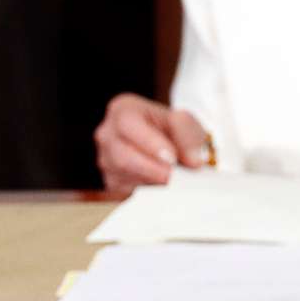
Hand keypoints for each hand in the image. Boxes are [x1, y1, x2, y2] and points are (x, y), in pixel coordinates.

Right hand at [94, 94, 211, 192]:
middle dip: (151, 169)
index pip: (128, 124)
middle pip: (121, 155)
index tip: (171, 158)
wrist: (167, 142)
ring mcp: (106, 159)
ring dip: (151, 180)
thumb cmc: (171, 129)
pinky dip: (147, 190)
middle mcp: (108, 134)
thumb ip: (189, 135)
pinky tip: (161, 183)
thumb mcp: (185, 122)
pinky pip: (126, 190)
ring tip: (173, 179)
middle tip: (174, 177)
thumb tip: (193, 160)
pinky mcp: (111, 181)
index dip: (150, 142)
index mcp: (123, 110)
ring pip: (124, 176)